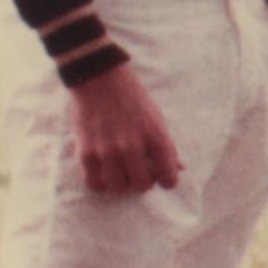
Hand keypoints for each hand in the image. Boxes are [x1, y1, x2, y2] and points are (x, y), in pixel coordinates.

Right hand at [67, 67, 185, 198]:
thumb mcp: (157, 120)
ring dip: (121, 183)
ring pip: (119, 188)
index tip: (161, 175)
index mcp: (156, 137)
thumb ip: (167, 147)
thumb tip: (180, 169)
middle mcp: (132, 146)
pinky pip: (95, 184)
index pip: (169, 179)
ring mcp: (108, 151)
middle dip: (143, 182)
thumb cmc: (133, 100)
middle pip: (143, 186)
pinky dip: (101, 183)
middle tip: (138, 171)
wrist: (100, 80)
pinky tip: (104, 173)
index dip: (166, 180)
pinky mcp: (87, 152)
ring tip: (120, 171)